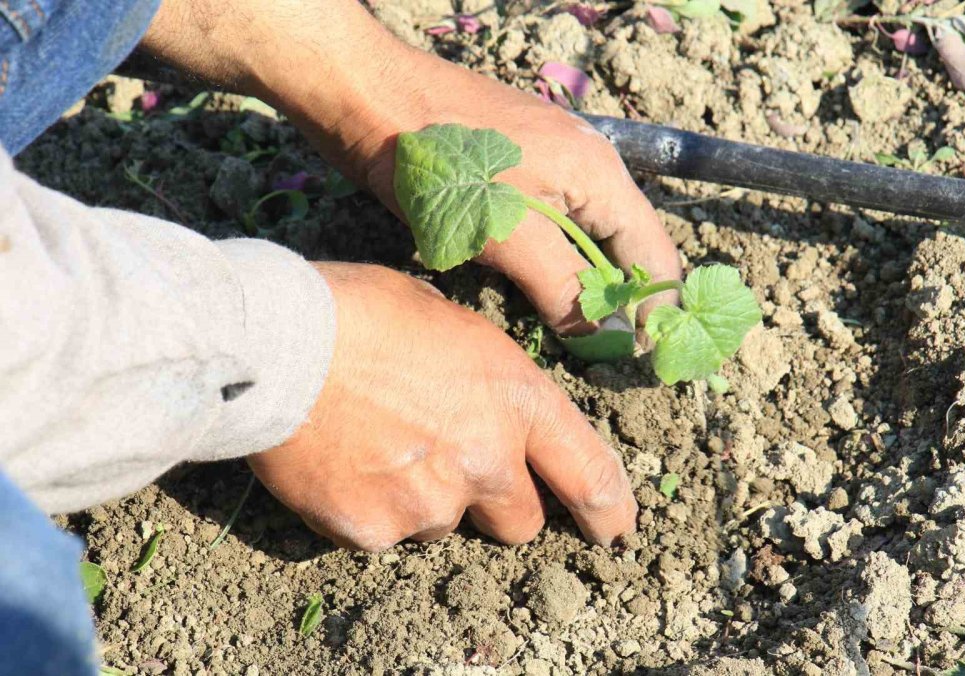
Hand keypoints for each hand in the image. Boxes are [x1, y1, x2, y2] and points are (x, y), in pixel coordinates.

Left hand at [141, 0, 680, 335]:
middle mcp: (587, 168)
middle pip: (626, 250)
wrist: (365, 94)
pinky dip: (552, 265)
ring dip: (585, 288)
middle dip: (621, 304)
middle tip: (607, 360)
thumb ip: (563, 285)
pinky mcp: (515, 173)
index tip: (639, 364)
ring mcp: (551, 167)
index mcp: (600, 176)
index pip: (654, 257)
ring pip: (587, 241)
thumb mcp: (506, 231)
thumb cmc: (436, 161)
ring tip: (577, 339)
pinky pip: (552, 228)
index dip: (654, 313)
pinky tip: (536, 295)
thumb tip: (612, 338)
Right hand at [247, 263, 636, 549]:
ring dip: (426, 500)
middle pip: (519, 521)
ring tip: (377, 445)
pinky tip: (343, 464)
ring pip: (444, 526)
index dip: (608, 509)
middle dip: (498, 504)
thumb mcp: (452, 326)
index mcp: (516, 401)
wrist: (277, 344)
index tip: (614, 529)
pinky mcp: (372, 531)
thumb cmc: (364, 311)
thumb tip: (488, 414)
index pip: (589, 474)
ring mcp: (428, 504)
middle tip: (455, 468)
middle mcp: (486, 462)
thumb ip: (489, 385)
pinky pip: (383, 535)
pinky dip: (372, 510)